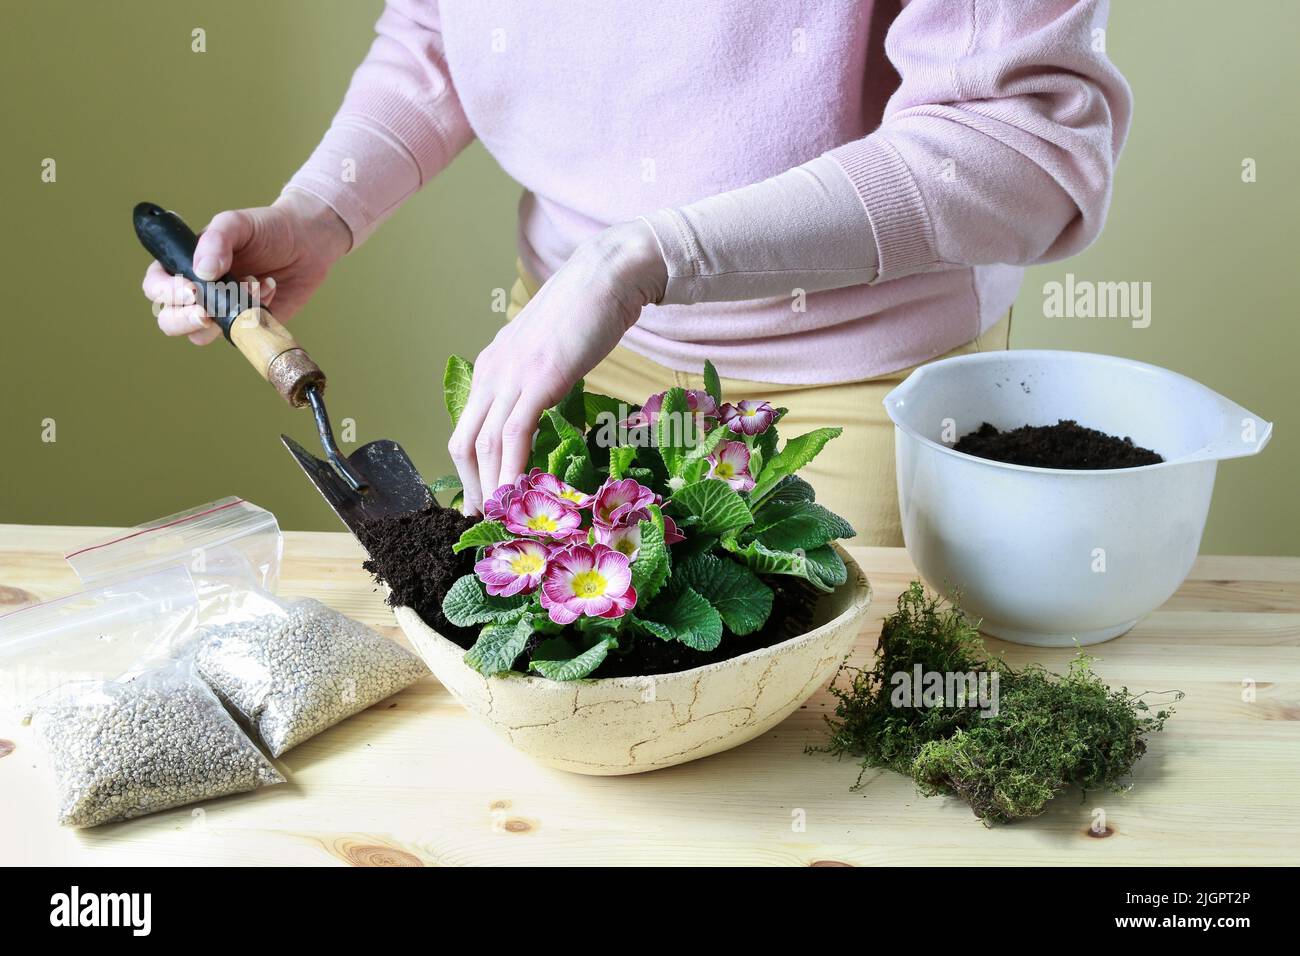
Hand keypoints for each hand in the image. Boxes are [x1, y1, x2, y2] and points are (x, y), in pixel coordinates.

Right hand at [141, 189, 350, 343]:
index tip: (191, 290)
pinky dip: (253, 316)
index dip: (165, 293)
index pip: (156, 286)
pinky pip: (241, 334)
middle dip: (184, 320)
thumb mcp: (237, 223)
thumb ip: (217, 240)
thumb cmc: (267, 229)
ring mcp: (221, 311)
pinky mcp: (247, 325)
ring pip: (200, 335)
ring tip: (253, 284)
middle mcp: (197, 292)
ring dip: (225, 316)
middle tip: (209, 311)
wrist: (308, 243)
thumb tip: (203, 271)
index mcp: (184, 265)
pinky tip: (269, 287)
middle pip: (169, 320)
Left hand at [450, 220, 667, 514]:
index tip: (482, 497)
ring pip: (485, 444)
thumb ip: (539, 380)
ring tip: (501, 517)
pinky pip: (515, 434)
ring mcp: (512, 375)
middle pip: (464, 442)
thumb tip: (544, 412)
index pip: (468, 426)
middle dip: (473, 486)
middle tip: (486, 518)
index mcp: (492, 366)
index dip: (470, 468)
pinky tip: (520, 492)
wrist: (609, 274)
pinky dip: (513, 469)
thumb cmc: (589, 311)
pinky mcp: (539, 378)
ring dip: (492, 486)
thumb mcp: (551, 351)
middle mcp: (492, 372)